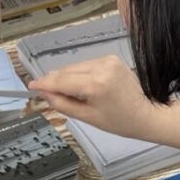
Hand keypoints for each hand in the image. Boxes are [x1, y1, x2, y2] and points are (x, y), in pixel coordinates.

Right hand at [29, 56, 179, 158]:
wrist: (149, 113)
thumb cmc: (120, 122)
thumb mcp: (88, 117)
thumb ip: (63, 103)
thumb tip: (44, 93)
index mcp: (95, 84)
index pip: (61, 80)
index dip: (44, 83)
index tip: (30, 86)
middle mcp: (100, 67)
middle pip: (66, 71)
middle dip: (54, 81)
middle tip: (44, 92)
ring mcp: (107, 60)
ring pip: (75, 67)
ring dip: (67, 77)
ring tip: (70, 94)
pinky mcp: (111, 57)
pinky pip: (86, 65)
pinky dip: (79, 74)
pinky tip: (83, 86)